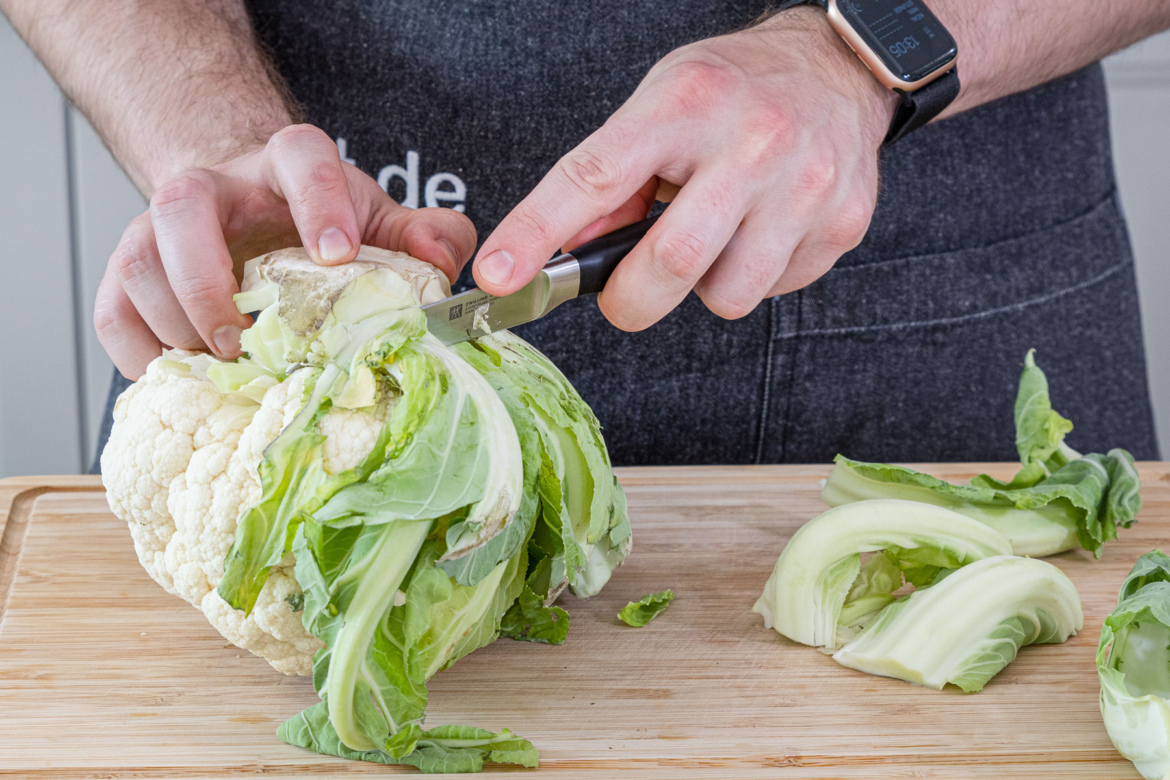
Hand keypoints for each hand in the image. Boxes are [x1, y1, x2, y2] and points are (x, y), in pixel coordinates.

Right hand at [95, 124, 476, 378]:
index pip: (298, 158)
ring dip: (174, 322)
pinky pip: (112, 309)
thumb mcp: (379, 223)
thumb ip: (424, 236)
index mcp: (285, 166)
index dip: (318, 200)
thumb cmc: (318, 224)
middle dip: (209, 278)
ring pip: (139, 260)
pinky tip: (180, 381)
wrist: (253, 213)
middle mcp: (214, 189)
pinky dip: (138, 353)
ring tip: (219, 368)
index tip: (338, 254)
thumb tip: (441, 259)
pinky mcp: (130, 272)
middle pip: (182, 205)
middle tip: (243, 338)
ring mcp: (160, 228)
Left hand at [473, 9, 898, 329]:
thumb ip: (610, 180)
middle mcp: (752, 141)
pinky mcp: (840, 224)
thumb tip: (564, 253)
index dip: (536, 232)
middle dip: (630, 299)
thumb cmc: (734, 92)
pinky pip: (773, 290)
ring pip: (726, 295)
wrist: (840, 70)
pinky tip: (762, 231)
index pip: (594, 177)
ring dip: (703, 285)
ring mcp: (804, 186)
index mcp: (686, 104)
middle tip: (625, 291)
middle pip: (670, 263)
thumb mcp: (660, 107)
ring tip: (716, 236)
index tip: (498, 275)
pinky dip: (753, 275)